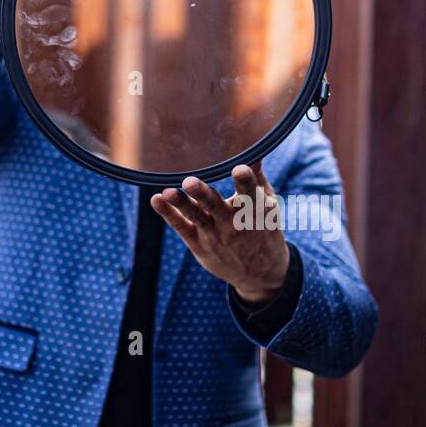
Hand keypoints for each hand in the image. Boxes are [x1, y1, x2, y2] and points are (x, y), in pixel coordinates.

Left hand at [151, 164, 290, 304]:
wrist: (260, 272)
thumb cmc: (263, 229)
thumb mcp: (268, 206)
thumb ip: (257, 180)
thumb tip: (253, 153)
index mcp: (255, 210)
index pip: (250, 193)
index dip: (245, 181)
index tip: (239, 169)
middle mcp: (233, 223)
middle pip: (216, 206)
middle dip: (203, 194)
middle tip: (190, 182)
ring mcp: (215, 235)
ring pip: (197, 217)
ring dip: (182, 204)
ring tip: (168, 193)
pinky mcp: (200, 245)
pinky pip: (182, 228)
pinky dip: (169, 215)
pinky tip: (157, 200)